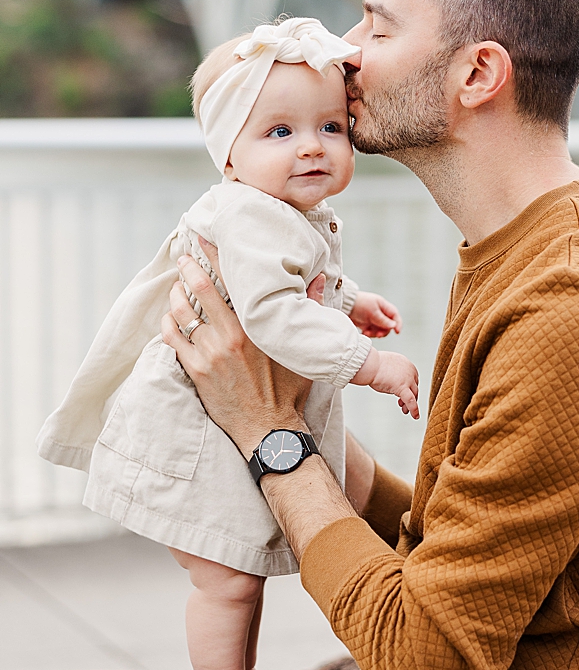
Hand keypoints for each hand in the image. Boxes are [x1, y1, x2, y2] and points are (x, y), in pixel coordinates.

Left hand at [161, 255, 312, 458]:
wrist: (270, 429)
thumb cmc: (289, 388)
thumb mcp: (305, 348)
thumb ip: (313, 309)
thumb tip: (320, 278)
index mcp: (256, 325)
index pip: (231, 280)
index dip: (213, 257)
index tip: (203, 240)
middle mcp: (231, 336)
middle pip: (199, 289)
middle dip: (187, 268)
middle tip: (183, 257)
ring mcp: (210, 353)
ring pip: (181, 312)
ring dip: (175, 295)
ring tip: (176, 288)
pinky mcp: (195, 370)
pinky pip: (172, 338)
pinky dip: (167, 323)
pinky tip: (170, 318)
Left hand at [349, 291, 401, 337]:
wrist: (344, 305)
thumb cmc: (359, 304)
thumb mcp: (372, 312)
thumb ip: (383, 320)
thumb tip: (394, 326)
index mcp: (383, 306)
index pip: (395, 315)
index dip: (398, 324)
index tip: (397, 332)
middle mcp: (380, 312)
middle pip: (388, 325)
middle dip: (384, 331)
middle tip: (377, 335)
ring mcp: (373, 318)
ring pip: (380, 330)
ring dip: (375, 333)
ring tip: (367, 332)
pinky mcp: (366, 324)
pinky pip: (372, 332)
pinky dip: (369, 334)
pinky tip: (364, 332)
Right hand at [351, 348, 418, 418]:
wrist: (371, 364)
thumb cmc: (374, 365)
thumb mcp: (388, 366)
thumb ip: (394, 373)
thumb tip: (392, 382)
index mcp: (407, 364)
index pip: (412, 379)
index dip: (409, 388)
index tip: (404, 394)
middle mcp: (410, 371)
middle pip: (414, 387)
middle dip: (410, 396)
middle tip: (403, 404)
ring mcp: (408, 379)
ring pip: (414, 395)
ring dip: (410, 404)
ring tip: (405, 410)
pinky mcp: (403, 387)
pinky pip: (411, 401)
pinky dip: (414, 410)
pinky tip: (415, 416)